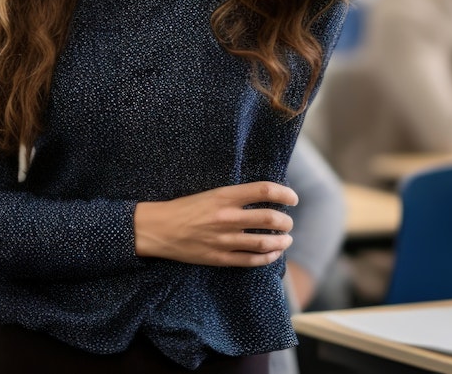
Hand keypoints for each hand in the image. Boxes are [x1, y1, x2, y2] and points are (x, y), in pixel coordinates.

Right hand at [134, 182, 297, 267]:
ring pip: (265, 242)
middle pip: (270, 218)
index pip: (264, 191)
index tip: (293, 198)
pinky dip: (267, 257)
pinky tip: (273, 254)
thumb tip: (265, 197)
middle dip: (286, 221)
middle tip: (288, 222)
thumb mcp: (210, 194)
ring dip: (282, 241)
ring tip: (286, 239)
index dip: (284, 193)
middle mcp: (227, 217)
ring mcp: (224, 239)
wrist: (158, 229)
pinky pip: (251, 260)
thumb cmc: (184, 208)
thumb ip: (236, 196)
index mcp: (225, 196)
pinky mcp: (219, 258)